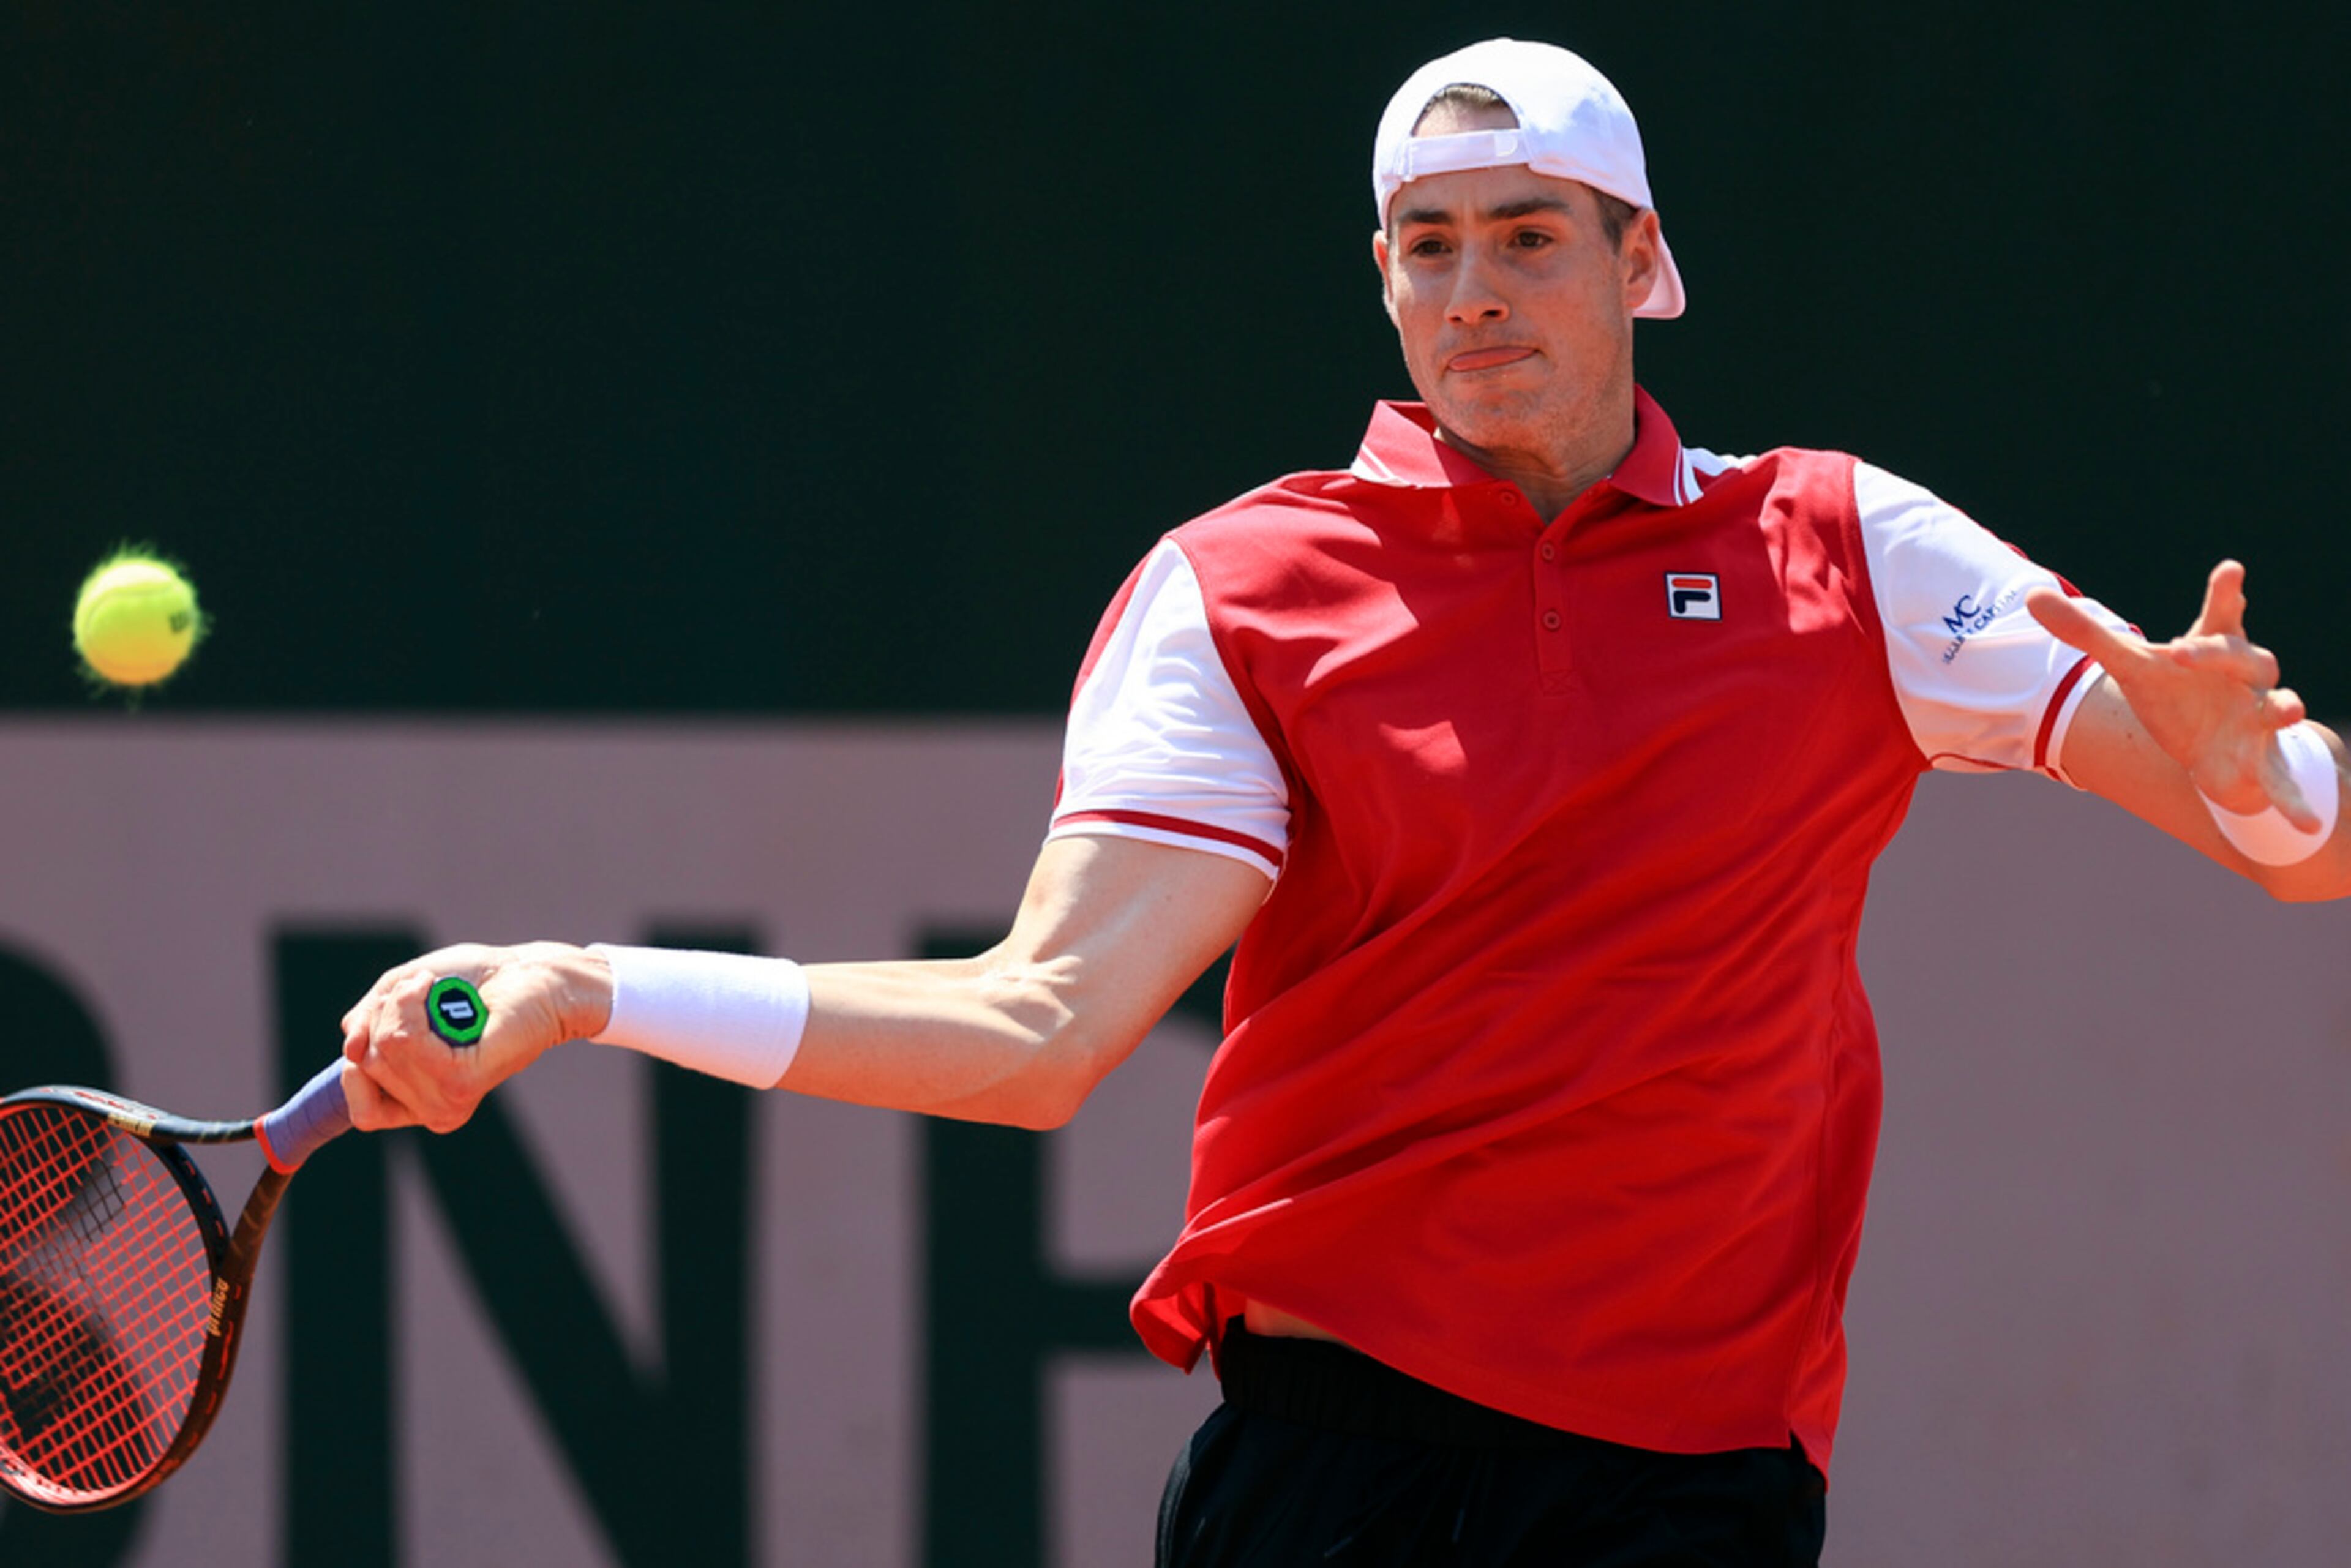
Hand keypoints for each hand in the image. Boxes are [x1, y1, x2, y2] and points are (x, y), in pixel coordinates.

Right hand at [338, 941, 611, 1132]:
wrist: (526, 972)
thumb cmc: (468, 983)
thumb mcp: (397, 998)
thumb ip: (366, 1025)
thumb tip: (350, 1051)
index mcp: (417, 1101)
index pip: (360, 1110)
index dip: (356, 1068)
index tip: (381, 1027)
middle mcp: (433, 1110)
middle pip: (365, 1067)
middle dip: (383, 1014)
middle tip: (420, 991)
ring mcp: (448, 1100)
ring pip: (384, 1050)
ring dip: (399, 1002)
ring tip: (430, 986)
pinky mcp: (464, 1081)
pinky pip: (406, 1042)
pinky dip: (412, 1002)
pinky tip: (434, 988)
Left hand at [2027, 561, 2315, 826]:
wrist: (2202, 738)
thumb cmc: (2172, 689)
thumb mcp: (2128, 663)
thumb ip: (2085, 632)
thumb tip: (2032, 594)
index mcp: (2213, 648)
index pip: (2220, 615)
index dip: (2224, 594)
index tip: (2229, 569)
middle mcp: (2245, 678)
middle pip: (2243, 655)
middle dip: (2215, 653)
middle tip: (2181, 649)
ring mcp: (2259, 717)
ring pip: (2280, 707)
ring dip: (2286, 708)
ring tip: (2289, 710)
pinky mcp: (2263, 761)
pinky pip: (2283, 782)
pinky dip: (2294, 803)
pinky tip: (2304, 826)